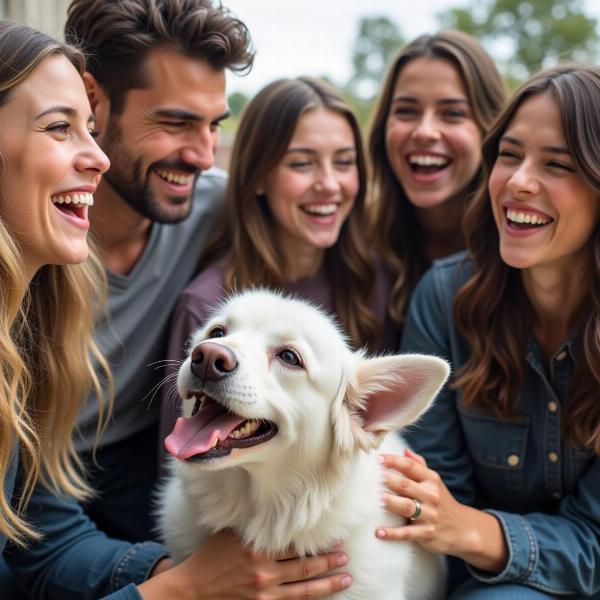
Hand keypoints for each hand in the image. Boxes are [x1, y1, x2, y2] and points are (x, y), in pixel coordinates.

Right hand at [139, 529, 351, 598]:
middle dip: (328, 562)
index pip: (295, 544)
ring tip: (345, 578)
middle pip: (304, 567)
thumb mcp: (231, 534)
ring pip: (303, 590)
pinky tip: (322, 597)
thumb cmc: (211, 557)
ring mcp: (264, 594)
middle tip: (346, 557)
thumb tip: (277, 511)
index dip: (317, 542)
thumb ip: (255, 526)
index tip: (335, 536)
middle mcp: (264, 572)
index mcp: (258, 549)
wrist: (192, 589)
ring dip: (327, 584)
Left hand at [376, 450, 506, 572]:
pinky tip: (378, 532)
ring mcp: (429, 515)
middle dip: (388, 480)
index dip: (393, 461)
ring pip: (405, 506)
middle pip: (405, 485)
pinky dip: (392, 533)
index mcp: (431, 479)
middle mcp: (431, 495)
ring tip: (375, 499)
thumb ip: (419, 466)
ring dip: (390, 502)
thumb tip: (405, 450)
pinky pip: (407, 533)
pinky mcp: (426, 533)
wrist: (463, 529)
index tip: (377, 459)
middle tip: (371, 478)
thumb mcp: (434, 482)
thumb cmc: (441, 501)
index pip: (410, 466)